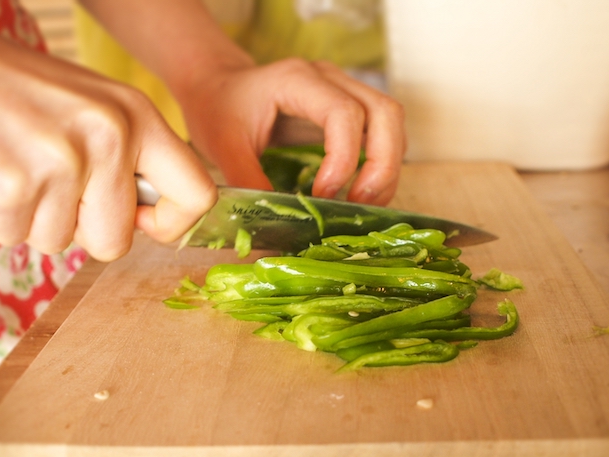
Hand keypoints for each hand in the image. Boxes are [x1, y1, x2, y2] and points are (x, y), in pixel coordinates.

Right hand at [0, 3, 215, 260]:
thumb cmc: (11, 90)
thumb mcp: (91, 106)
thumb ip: (129, 157)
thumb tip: (152, 219)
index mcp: (136, 114)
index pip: (197, 194)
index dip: (173, 224)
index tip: (143, 222)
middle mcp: (107, 137)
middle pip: (118, 241)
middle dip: (85, 230)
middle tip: (53, 186)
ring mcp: (59, 164)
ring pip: (62, 244)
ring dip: (36, 218)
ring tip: (15, 165)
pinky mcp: (9, 190)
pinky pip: (17, 240)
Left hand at [176, 58, 405, 205]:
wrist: (216, 86)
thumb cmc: (217, 108)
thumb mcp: (223, 145)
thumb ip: (247, 181)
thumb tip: (274, 226)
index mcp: (297, 80)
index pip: (344, 113)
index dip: (343, 159)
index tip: (322, 196)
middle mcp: (330, 79)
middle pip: (386, 112)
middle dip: (383, 165)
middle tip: (359, 204)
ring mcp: (344, 91)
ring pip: (392, 122)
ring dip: (387, 168)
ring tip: (361, 204)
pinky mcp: (350, 109)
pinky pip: (383, 133)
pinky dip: (381, 165)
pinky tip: (359, 193)